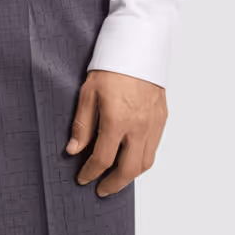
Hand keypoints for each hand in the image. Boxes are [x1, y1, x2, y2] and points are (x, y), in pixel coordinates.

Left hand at [66, 68, 167, 195]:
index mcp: (117, 121)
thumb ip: (82, 124)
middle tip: (101, 189)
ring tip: (116, 178)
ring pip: (145, 163)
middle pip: (128, 170)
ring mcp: (153, 124)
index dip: (90, 173)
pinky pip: (154, 148)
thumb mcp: (88, 92)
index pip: (103, 159)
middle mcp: (138, 127)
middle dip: (113, 184)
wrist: (138, 46)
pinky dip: (143, 159)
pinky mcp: (162, 118)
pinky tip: (132, 158)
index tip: (82, 178)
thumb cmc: (111, 66)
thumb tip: (72, 150)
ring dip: (130, 175)